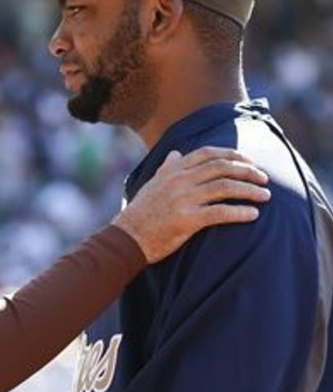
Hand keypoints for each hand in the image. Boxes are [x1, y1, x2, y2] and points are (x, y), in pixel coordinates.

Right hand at [113, 147, 269, 263]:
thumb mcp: (151, 184)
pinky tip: (253, 214)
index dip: (232, 154)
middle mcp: (179, 181)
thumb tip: (175, 153)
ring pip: (224, 188)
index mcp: (172, 171)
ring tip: (265, 196)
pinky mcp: (186, 220)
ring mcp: (182, 200)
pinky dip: (239, 212)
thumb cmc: (141, 212)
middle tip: (264, 179)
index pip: (208, 154)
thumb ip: (166, 168)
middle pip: (221, 168)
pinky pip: (219, 213)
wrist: (127, 238)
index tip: (249, 161)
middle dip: (247, 171)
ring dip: (249, 191)